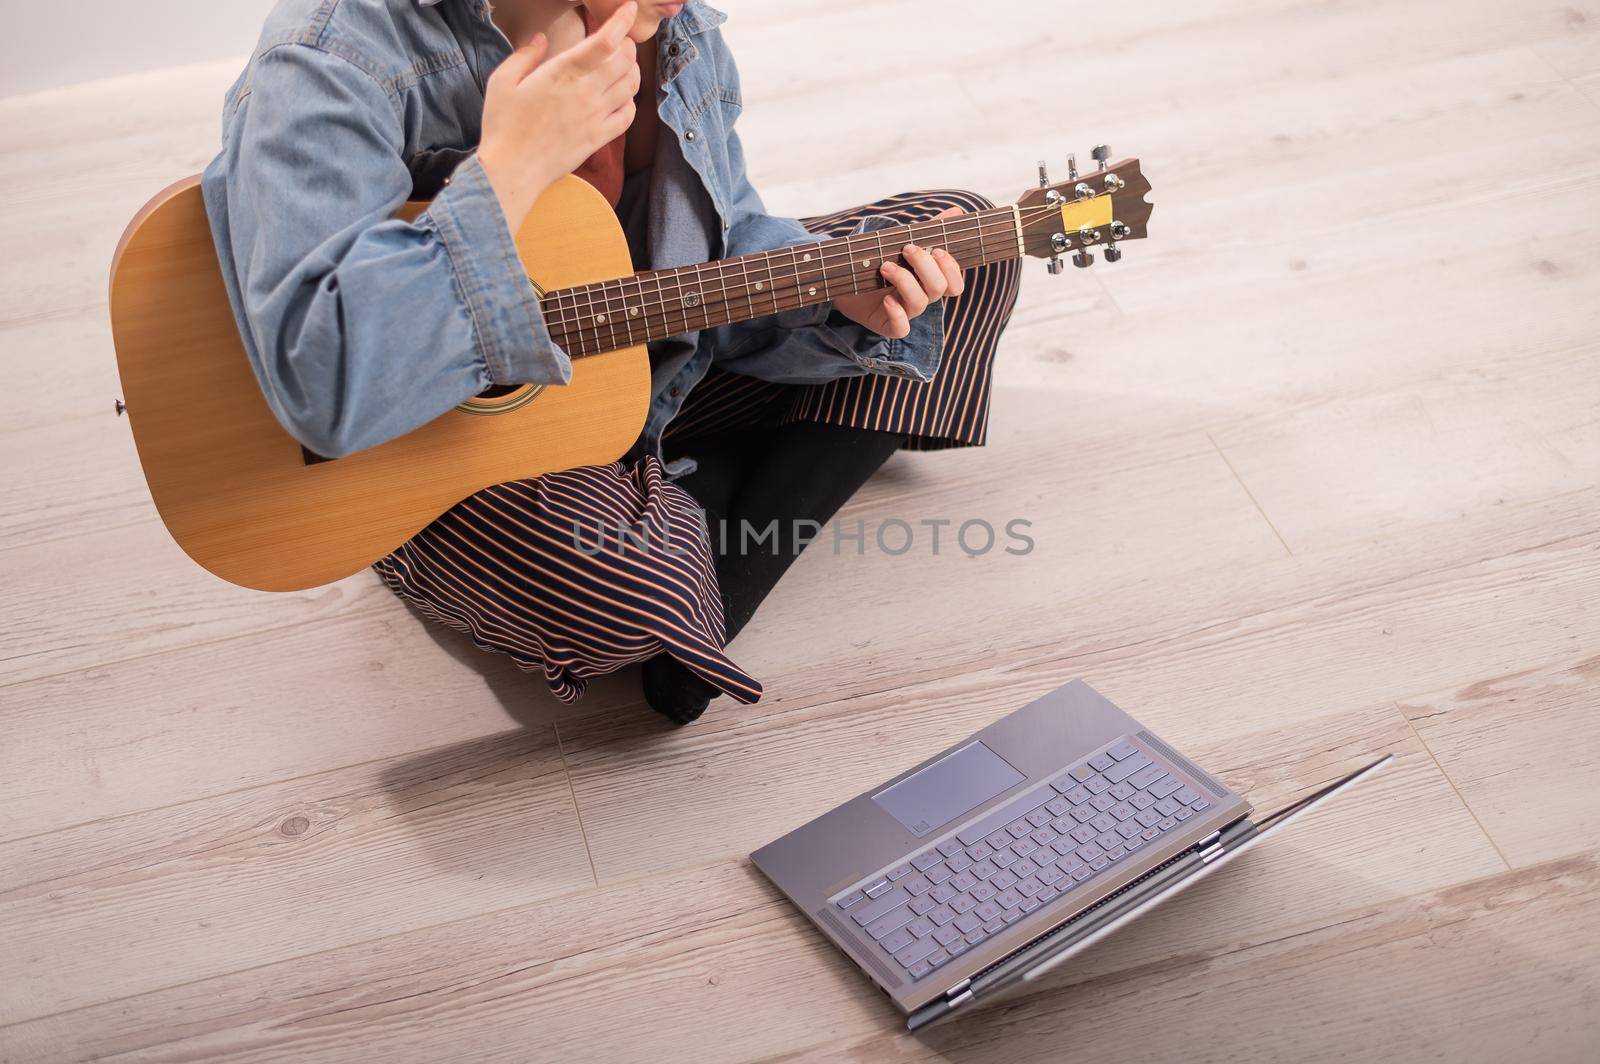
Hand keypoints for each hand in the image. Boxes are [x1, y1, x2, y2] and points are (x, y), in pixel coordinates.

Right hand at [477, 2, 640, 228]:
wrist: (512, 169)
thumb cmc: (503, 124)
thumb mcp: (503, 80)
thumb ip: (525, 55)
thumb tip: (543, 38)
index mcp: (562, 72)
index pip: (605, 41)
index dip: (621, 21)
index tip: (628, 8)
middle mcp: (585, 92)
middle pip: (625, 60)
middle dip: (627, 45)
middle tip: (619, 43)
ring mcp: (595, 117)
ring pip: (631, 86)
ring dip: (632, 71)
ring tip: (622, 66)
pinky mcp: (599, 138)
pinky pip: (628, 116)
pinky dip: (631, 102)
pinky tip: (621, 97)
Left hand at [830, 208, 966, 338]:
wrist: (843, 280)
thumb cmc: (876, 262)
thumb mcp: (901, 243)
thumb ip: (929, 230)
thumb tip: (956, 211)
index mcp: (928, 282)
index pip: (954, 284)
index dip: (951, 268)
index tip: (936, 249)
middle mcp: (921, 298)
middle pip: (939, 288)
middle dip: (925, 266)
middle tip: (906, 249)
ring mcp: (905, 313)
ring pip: (920, 303)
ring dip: (905, 281)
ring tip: (885, 266)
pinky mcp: (887, 325)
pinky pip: (902, 328)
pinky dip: (897, 314)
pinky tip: (887, 299)